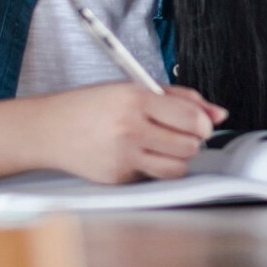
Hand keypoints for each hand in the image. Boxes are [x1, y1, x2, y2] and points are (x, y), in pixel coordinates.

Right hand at [39, 83, 227, 183]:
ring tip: (162, 144)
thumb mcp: (132, 88)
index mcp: (134, 99)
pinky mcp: (118, 178)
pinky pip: (153, 177)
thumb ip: (178, 98)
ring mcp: (123, 156)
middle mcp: (130, 128)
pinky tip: (137, 154)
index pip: (190, 117)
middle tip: (179, 132)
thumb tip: (218, 113)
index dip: (203, 123)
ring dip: (178, 157)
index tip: (201, 123)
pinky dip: (153, 167)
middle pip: (189, 145)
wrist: (49, 129)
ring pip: (177, 167)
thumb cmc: (90, 105)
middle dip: (191, 140)